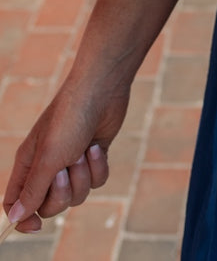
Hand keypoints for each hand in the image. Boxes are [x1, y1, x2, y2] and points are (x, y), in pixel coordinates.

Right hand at [2, 77, 128, 233]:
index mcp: (28, 163)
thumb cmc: (70, 119)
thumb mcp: (48, 158)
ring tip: (83, 152)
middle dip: (62, 193)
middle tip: (66, 170)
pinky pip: (96, 181)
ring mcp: (71, 161)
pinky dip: (98, 168)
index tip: (37, 226)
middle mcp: (47, 164)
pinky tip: (97, 147)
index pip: (16, 202)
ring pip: (76, 195)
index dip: (23, 218)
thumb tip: (15, 218)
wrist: (102, 90)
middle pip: (50, 205)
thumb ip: (33, 190)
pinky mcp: (92, 156)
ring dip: (83, 177)